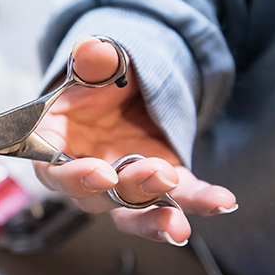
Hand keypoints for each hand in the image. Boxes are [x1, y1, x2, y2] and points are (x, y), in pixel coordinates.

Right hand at [33, 37, 236, 245]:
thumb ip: (93, 60)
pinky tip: (221, 201)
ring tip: (179, 225)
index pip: (54, 171)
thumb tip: (92, 50)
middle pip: (96, 198)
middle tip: (157, 174)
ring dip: (154, 221)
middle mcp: (84, 176)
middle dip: (128, 190)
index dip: (74, 177)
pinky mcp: (158, 189)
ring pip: (131, 214)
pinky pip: (177, 201)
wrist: (125, 91)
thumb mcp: (97, 65)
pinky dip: (199, 201)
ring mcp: (120, 187)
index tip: (101, 173)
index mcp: (56, 146)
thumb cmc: (98, 83)